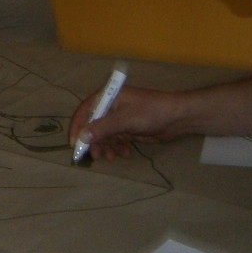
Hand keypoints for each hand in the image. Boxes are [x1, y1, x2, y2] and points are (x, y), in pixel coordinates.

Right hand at [67, 84, 184, 159]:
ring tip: (113, 156)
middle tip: (97, 156)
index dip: (78, 127)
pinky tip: (126, 153)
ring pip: (105, 135)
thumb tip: (81, 137)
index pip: (86, 110)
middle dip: (95, 142)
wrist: (176, 118)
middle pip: (94, 125)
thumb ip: (102, 128)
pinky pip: (116, 139)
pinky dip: (118, 147)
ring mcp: (120, 117)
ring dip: (107, 146)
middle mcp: (111, 106)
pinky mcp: (128, 128)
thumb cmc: (150, 112)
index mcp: (108, 96)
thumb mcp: (124, 120)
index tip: (75, 144)